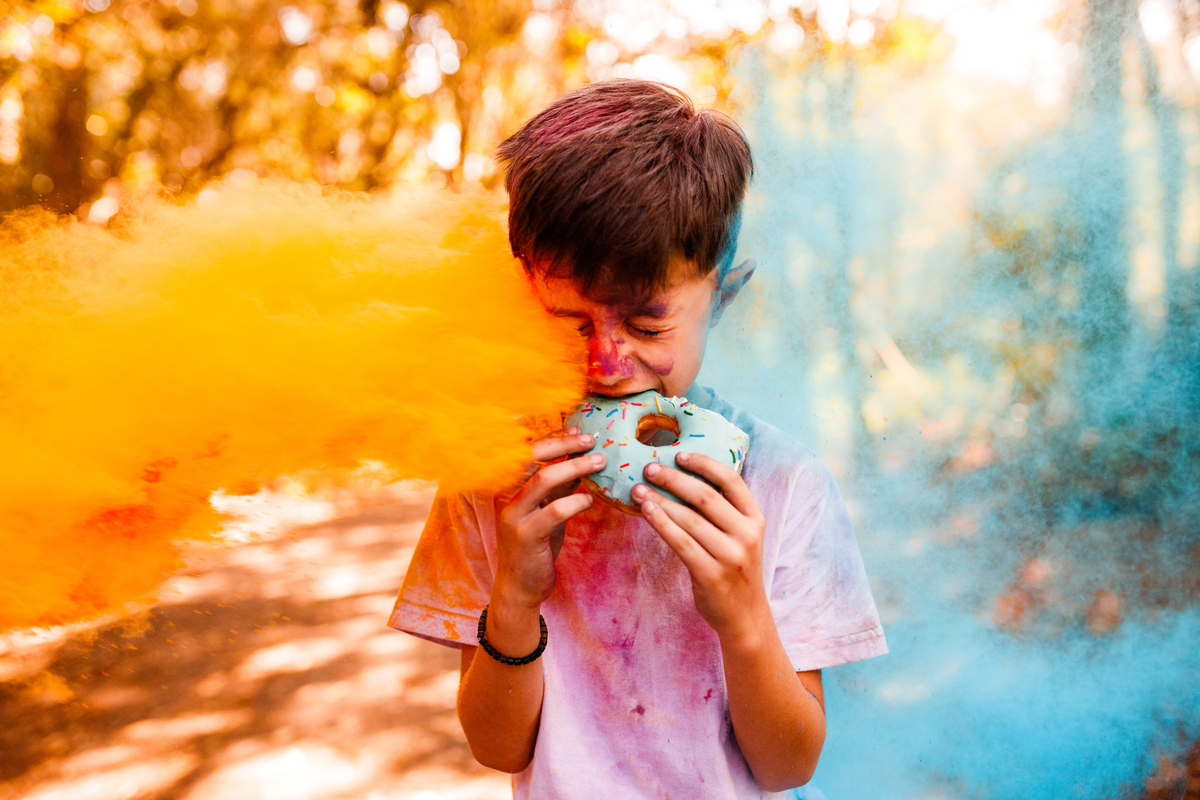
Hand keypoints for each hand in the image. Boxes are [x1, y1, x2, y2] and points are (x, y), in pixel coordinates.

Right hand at [493, 427, 604, 611]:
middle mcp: (508, 497)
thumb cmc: (536, 547)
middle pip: (532, 457)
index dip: (554, 438)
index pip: (529, 452)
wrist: (520, 588)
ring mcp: (514, 516)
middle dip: (564, 444)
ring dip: (575, 467)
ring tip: (599, 463)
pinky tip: (590, 499)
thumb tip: (581, 462)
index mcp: (511, 488)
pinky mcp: (526, 537)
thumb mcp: (547, 512)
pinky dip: (576, 500)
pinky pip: (554, 511)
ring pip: (543, 480)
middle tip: (592, 441)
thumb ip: (559, 489)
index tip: (578, 431)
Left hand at [631, 452, 769, 647]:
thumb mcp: (742, 536)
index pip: (731, 480)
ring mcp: (730, 556)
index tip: (678, 454)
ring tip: (638, 488)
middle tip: (649, 468)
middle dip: (673, 478)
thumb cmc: (735, 568)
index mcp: (755, 518)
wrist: (745, 616)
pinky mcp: (711, 574)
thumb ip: (724, 511)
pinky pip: (680, 542)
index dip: (703, 464)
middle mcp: (747, 534)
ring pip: (688, 519)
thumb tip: (684, 476)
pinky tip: (646, 510)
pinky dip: (661, 523)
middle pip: (705, 496)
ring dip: (660, 500)